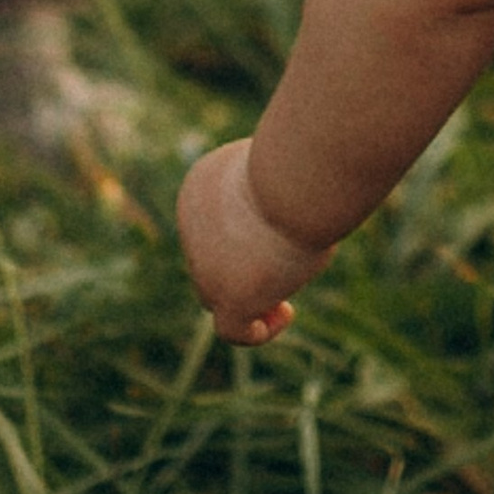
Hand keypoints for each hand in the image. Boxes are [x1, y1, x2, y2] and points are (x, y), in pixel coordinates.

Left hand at [178, 140, 329, 343]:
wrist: (295, 179)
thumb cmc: (302, 164)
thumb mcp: (283, 171)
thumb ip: (276, 195)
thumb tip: (288, 215)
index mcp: (200, 189)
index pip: (212, 225)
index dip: (241, 238)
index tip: (280, 236)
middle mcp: (191, 226)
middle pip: (212, 262)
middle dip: (245, 270)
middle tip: (286, 267)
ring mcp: (204, 265)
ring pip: (217, 296)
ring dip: (250, 301)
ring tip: (284, 298)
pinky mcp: (227, 296)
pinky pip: (232, 329)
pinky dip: (257, 329)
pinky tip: (285, 312)